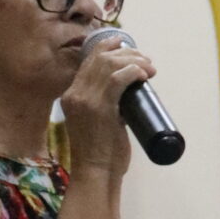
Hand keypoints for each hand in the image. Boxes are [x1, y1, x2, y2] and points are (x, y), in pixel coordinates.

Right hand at [58, 31, 154, 174]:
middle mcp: (74, 94)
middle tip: (146, 61)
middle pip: (101, 58)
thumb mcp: (93, 121)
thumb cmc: (99, 152)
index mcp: (70, 96)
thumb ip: (102, 105)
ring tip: (149, 67)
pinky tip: (143, 74)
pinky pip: (118, 79)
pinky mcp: (101, 108)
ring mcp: (86, 100)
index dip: (108, 47)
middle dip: (127, 53)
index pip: (88, 61)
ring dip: (134, 61)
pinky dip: (133, 71)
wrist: (95, 172)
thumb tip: (124, 92)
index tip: (126, 46)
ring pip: (110, 65)